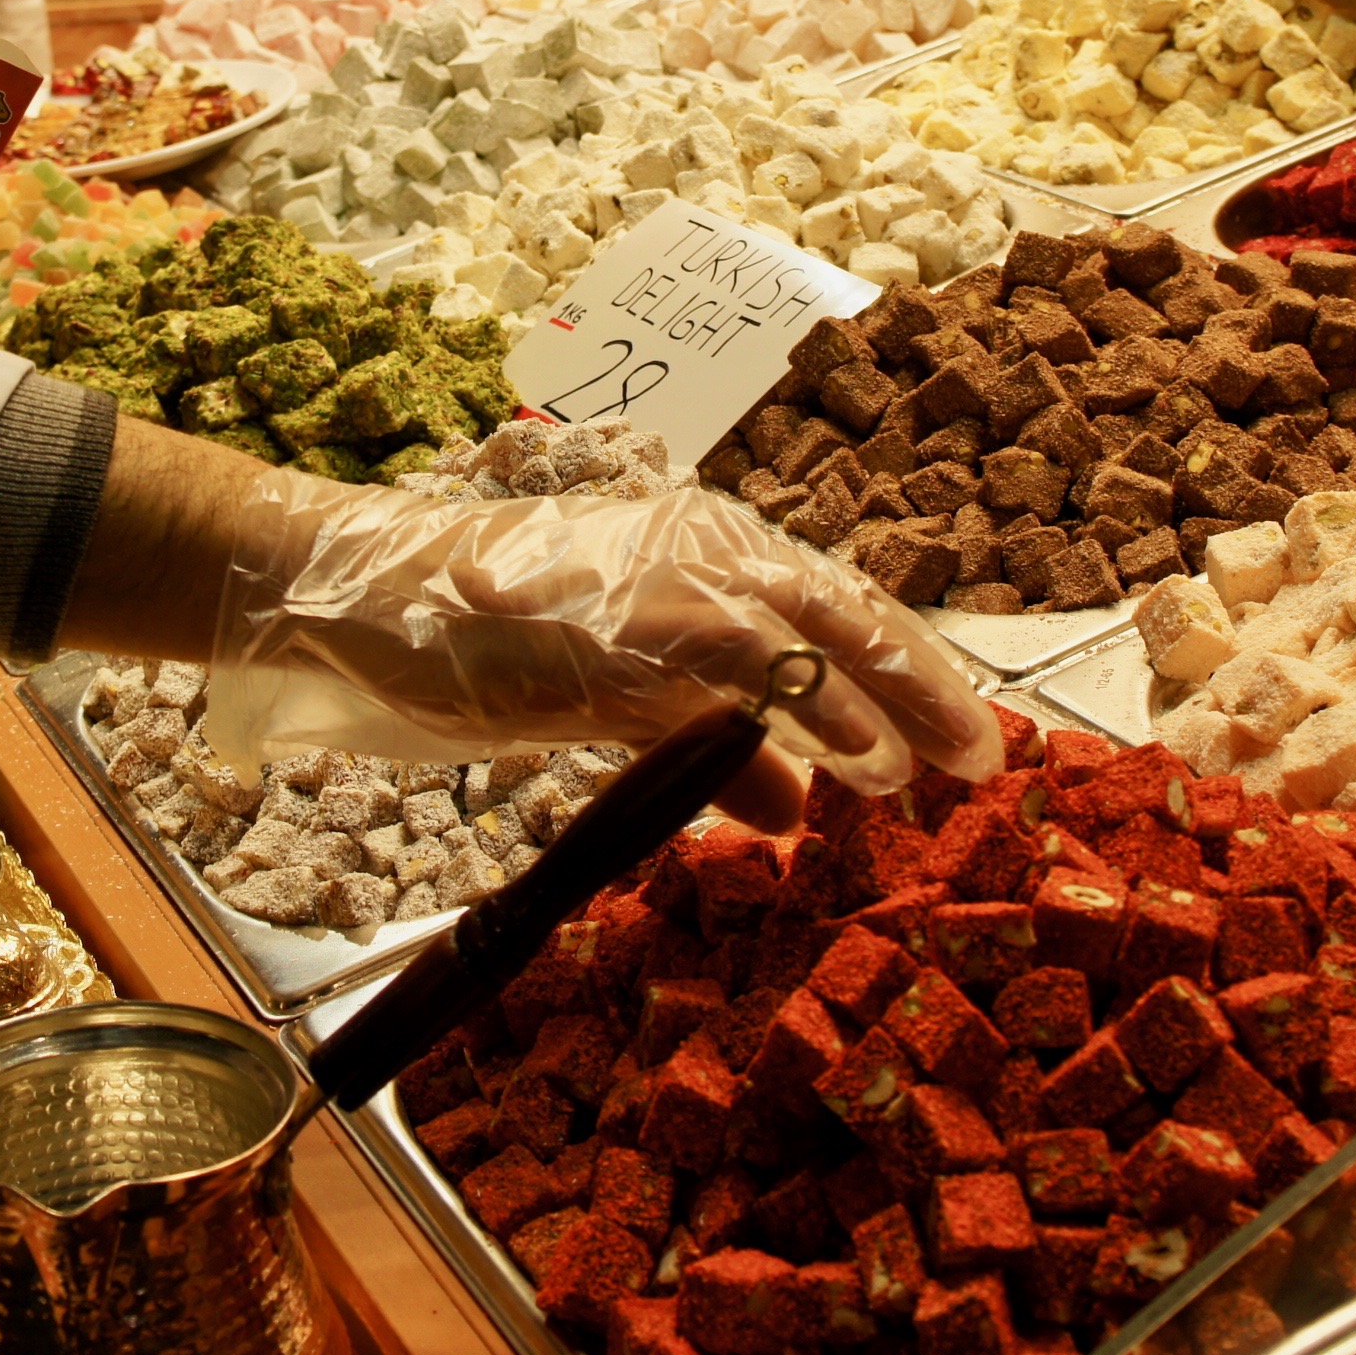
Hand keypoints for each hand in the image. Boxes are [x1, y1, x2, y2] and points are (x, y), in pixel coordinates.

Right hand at [204, 476, 1002, 829]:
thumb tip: (794, 805)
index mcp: (705, 549)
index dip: (907, 669)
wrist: (367, 590)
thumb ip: (708, 736)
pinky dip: (802, 713)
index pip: (835, 606)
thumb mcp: (619, 696)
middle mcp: (701, 549)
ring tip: (938, 771)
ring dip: (883, 702)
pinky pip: (736, 667)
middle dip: (925, 685)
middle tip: (989, 760)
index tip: (967, 732)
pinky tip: (848, 767)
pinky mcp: (624, 627)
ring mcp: (664, 582)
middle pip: (847, 611)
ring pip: (809, 631)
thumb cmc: (486, 637)